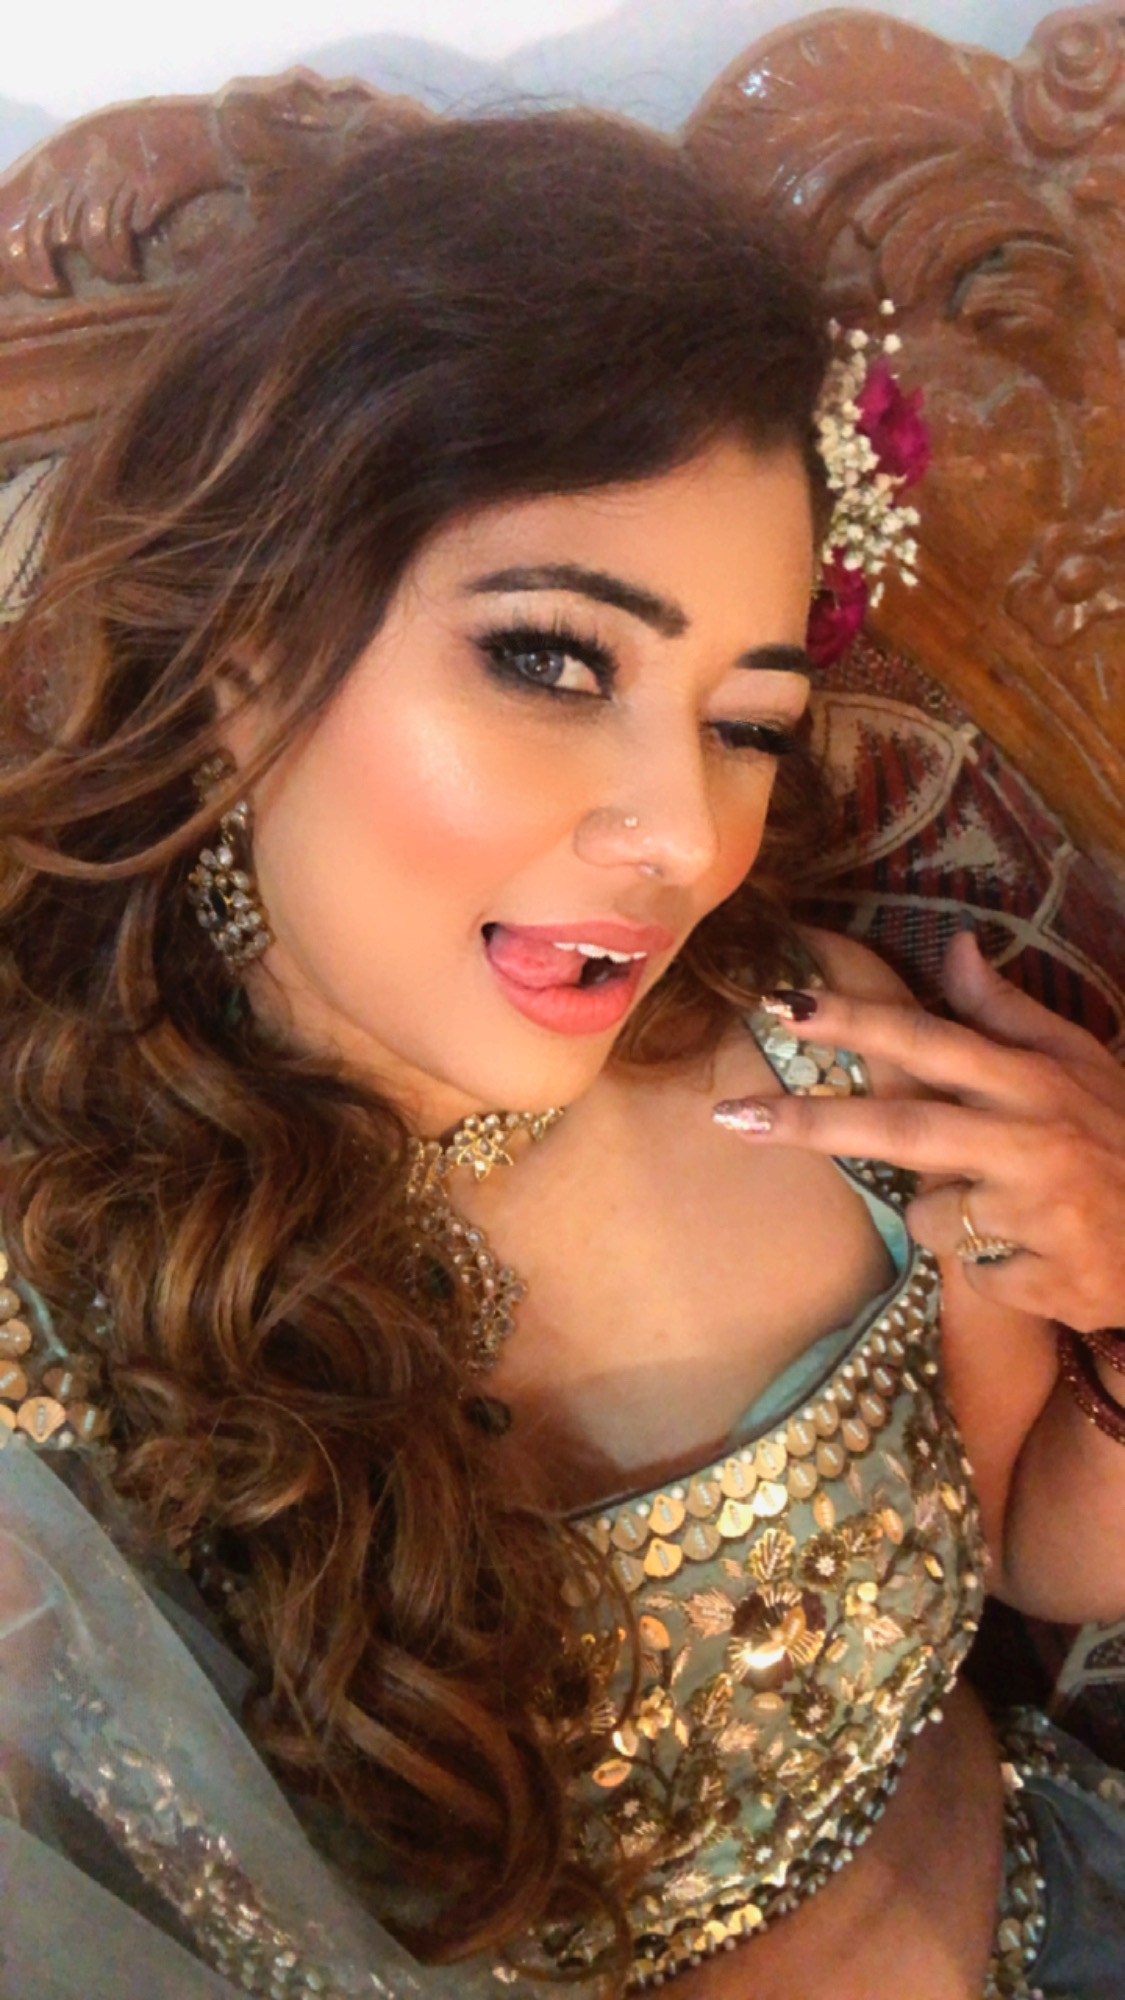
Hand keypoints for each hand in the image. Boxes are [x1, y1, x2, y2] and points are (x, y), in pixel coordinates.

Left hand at [714, 930, 1124, 1331]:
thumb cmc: (1124, 1142)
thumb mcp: (1082, 1067)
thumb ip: (1011, 1015)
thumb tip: (954, 947)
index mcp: (1035, 1081)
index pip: (929, 1041)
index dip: (853, 1022)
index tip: (781, 1005)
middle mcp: (1032, 1139)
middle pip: (902, 1128)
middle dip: (811, 1122)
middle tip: (731, 1118)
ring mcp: (1039, 1212)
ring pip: (931, 1213)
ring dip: (945, 1216)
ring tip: (1005, 1212)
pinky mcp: (1043, 1279)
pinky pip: (972, 1276)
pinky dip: (990, 1271)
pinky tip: (1034, 1259)